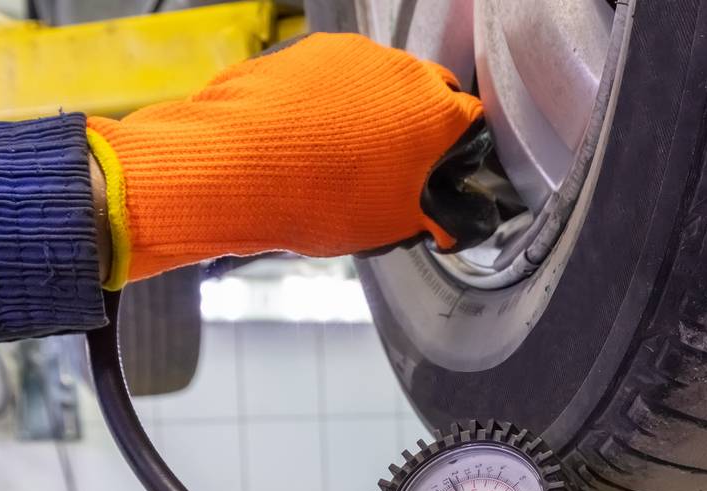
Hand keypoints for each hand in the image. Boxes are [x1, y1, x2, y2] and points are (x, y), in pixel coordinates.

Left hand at [86, 33, 496, 285]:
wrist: (235, 169)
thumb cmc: (318, 197)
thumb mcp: (392, 225)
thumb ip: (430, 218)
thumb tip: (442, 225)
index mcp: (436, 111)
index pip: (471, 121)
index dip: (461, 150)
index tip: (445, 168)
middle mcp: (400, 70)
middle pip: (426, 93)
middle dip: (418, 124)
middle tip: (397, 164)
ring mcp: (351, 54)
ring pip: (379, 81)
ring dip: (374, 109)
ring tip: (346, 154)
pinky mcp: (306, 49)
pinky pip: (335, 74)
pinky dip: (332, 99)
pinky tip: (311, 135)